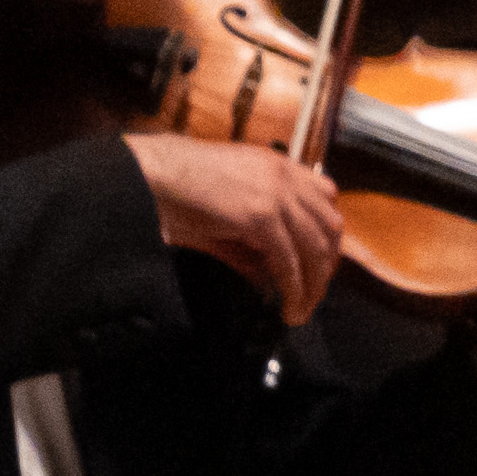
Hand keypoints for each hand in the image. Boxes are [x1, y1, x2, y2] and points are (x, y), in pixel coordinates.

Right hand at [123, 131, 343, 319]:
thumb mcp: (228, 211)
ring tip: (301, 309)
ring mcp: (276, 194)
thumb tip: (269, 276)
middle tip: (312, 294)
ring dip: (313, 286)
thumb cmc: (176, 189)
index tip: (321, 265)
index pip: (326, 200)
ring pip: (316, 249)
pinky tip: (288, 306)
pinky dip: (294, 289)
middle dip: (325, 266)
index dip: (329, 236)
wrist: (147, 173)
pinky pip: (290, 262)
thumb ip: (256, 238)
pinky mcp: (261, 216)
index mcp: (278, 166)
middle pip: (329, 229)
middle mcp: (284, 176)